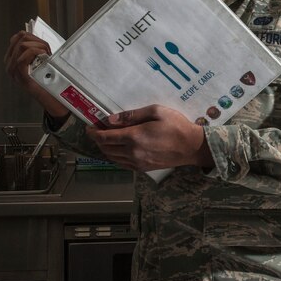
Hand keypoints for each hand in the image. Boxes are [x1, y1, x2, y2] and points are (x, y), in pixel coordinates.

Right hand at [4, 31, 69, 118]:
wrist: (50, 97)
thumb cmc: (47, 78)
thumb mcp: (39, 60)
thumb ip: (34, 48)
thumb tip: (31, 35)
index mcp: (11, 59)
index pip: (16, 38)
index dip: (32, 36)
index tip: (43, 44)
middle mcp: (9, 64)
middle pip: (20, 39)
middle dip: (36, 41)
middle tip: (47, 50)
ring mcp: (13, 70)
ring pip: (22, 45)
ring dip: (38, 46)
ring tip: (46, 54)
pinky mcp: (20, 75)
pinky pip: (23, 57)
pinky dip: (36, 52)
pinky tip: (43, 56)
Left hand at [87, 105, 213, 170]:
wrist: (191, 147)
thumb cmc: (176, 125)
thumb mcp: (155, 111)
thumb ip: (131, 116)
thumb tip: (111, 120)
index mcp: (134, 137)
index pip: (105, 137)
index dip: (94, 132)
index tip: (89, 127)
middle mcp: (132, 152)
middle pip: (106, 148)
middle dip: (98, 139)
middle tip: (96, 131)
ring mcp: (137, 162)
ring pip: (112, 158)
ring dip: (105, 149)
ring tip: (105, 139)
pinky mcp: (143, 168)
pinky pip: (122, 164)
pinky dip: (114, 157)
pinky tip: (117, 150)